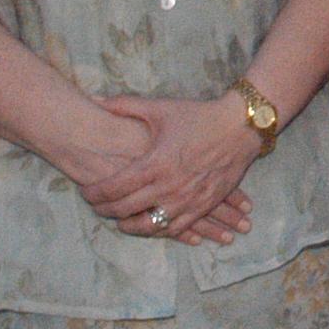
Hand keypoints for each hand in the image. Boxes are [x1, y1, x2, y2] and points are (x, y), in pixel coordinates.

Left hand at [78, 95, 259, 244]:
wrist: (242, 126)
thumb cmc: (199, 116)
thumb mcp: (161, 108)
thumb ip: (125, 105)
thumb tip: (94, 99)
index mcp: (155, 163)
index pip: (113, 188)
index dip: (93, 194)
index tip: (86, 192)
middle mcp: (169, 186)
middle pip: (125, 210)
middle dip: (105, 210)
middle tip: (97, 206)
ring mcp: (187, 199)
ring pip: (149, 226)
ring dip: (130, 226)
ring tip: (121, 221)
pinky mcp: (204, 205)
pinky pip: (176, 228)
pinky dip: (160, 230)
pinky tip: (151, 224)